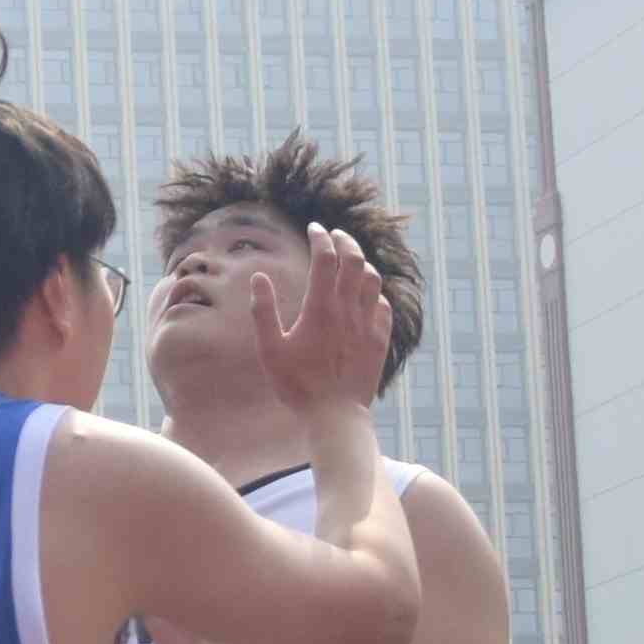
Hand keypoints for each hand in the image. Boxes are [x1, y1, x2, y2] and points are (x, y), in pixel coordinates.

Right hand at [249, 221, 395, 418]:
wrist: (335, 415)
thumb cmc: (297, 385)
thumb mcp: (270, 349)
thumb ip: (263, 311)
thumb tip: (259, 278)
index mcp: (320, 308)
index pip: (325, 258)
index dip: (320, 237)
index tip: (314, 228)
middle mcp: (348, 310)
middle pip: (354, 260)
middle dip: (345, 240)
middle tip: (335, 234)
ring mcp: (368, 324)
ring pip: (372, 279)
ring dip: (362, 263)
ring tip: (350, 259)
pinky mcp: (380, 340)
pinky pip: (384, 304)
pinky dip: (375, 291)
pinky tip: (366, 294)